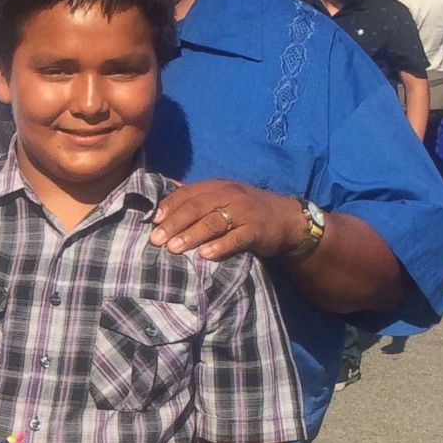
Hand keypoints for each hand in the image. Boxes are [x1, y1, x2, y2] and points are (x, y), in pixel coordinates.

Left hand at [150, 179, 307, 261]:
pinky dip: (220, 246)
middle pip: (196, 207)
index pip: (188, 193)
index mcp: (217, 186)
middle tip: (156, 239)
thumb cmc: (246, 210)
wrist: (288, 219)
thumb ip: (196, 199)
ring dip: (191, 235)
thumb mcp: (222, 198)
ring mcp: (244, 212)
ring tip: (173, 248)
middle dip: (174, 223)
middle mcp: (229, 195)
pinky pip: (236, 237)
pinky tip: (205, 255)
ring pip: (213, 221)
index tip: (153, 221)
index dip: (169, 206)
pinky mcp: (257, 230)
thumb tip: (162, 204)